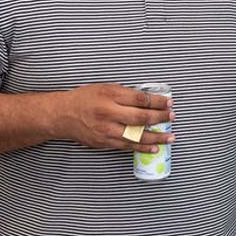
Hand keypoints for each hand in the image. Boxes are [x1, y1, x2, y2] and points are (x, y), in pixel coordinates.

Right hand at [54, 83, 173, 152]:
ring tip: (171, 137)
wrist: (62, 115)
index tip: (169, 102)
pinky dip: (142, 147)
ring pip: (136, 135)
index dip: (157, 101)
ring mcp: (107, 130)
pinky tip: (154, 147)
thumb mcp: (105, 88)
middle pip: (141, 117)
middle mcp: (109, 113)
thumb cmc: (84, 99)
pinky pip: (127, 146)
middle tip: (172, 117)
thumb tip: (148, 100)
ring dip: (156, 137)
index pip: (140, 99)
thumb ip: (125, 94)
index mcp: (110, 96)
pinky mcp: (104, 142)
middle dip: (160, 117)